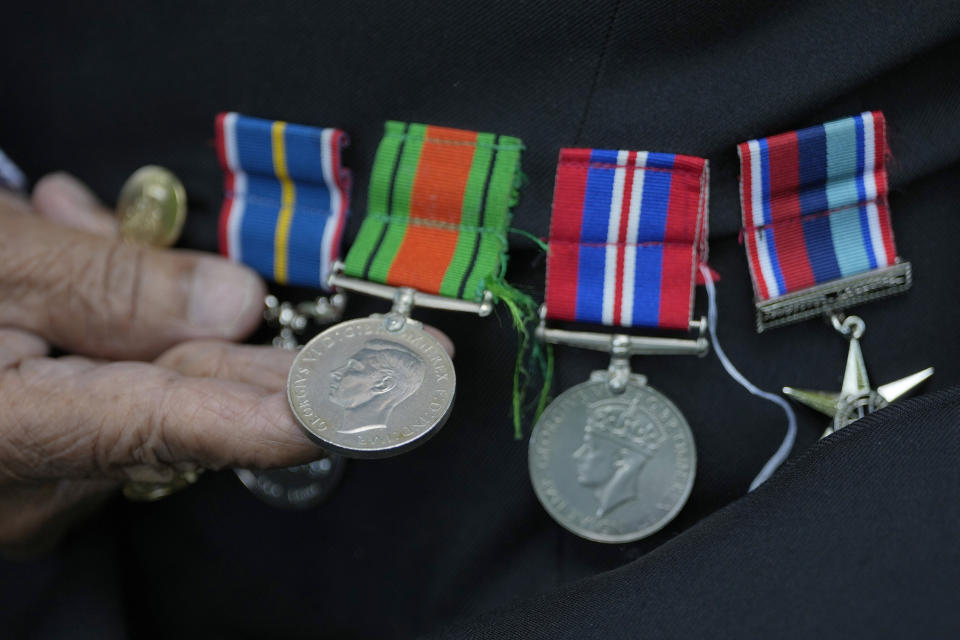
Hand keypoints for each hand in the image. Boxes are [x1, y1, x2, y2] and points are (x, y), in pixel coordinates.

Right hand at [0, 174, 321, 555]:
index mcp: (3, 436)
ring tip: (82, 221)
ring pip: (136, 395)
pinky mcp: (27, 465)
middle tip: (342, 332)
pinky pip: (101, 404)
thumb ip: (102, 287)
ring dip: (146, 313)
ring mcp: (26, 485)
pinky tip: (72, 264)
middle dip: (236, 347)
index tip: (351, 407)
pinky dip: (106, 339)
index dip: (264, 414)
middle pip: (171, 413)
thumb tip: (229, 305)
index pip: (162, 426)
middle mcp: (23, 485)